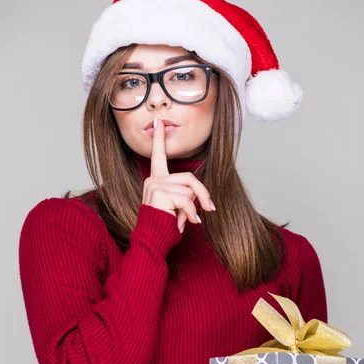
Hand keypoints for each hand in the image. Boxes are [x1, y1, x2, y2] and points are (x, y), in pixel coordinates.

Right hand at [143, 117, 214, 232]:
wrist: (153, 240)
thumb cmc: (165, 226)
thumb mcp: (177, 207)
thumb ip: (186, 195)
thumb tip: (204, 201)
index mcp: (156, 179)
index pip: (158, 156)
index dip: (159, 139)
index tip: (158, 123)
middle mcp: (153, 179)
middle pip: (189, 178)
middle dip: (203, 194)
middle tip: (210, 209)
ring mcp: (155, 185)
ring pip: (189, 191)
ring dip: (193, 208)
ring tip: (187, 220)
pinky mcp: (159, 193)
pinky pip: (186, 200)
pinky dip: (191, 213)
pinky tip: (187, 222)